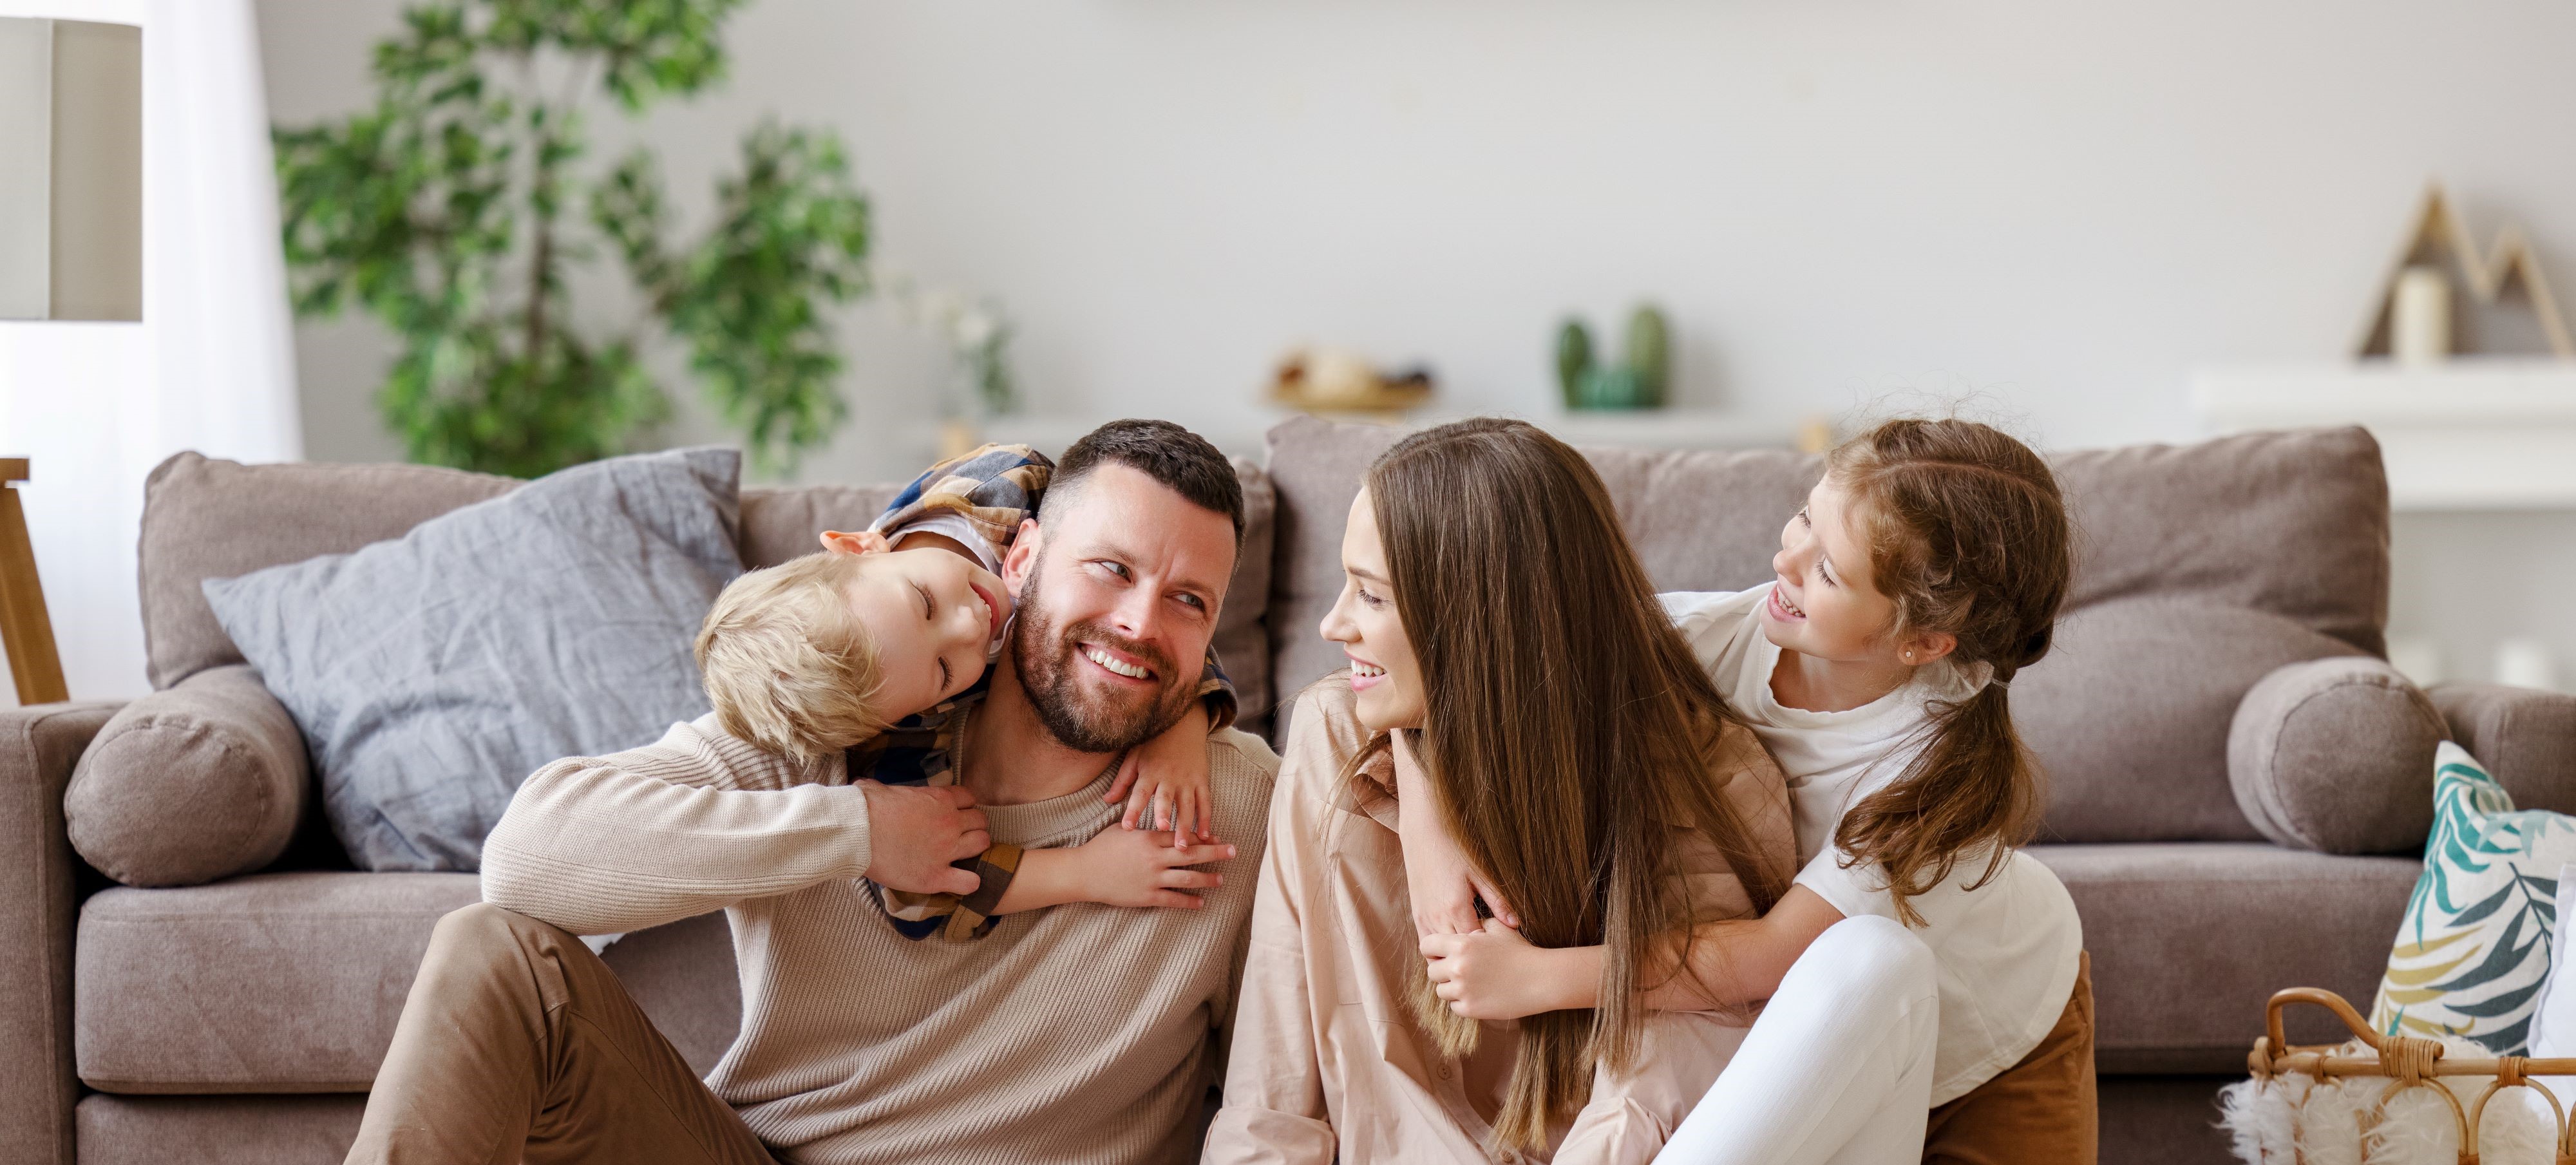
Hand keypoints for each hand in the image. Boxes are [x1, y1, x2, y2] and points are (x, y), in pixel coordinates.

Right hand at [859, 781, 989, 896]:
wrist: (856, 833)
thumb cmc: (864, 808)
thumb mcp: (880, 788)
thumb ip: (887, 789)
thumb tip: (871, 788)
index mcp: (939, 799)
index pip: (969, 798)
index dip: (963, 805)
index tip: (954, 813)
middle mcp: (949, 822)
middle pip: (980, 821)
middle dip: (972, 826)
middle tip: (959, 835)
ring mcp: (946, 850)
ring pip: (982, 844)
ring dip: (976, 848)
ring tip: (962, 854)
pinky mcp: (936, 876)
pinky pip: (969, 882)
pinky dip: (969, 882)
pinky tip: (961, 881)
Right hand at [1069, 827, 1235, 908]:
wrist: (1083, 872)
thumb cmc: (1101, 847)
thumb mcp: (1123, 829)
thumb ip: (1143, 826)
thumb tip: (1160, 821)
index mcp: (1150, 838)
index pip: (1183, 836)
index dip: (1203, 837)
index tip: (1217, 837)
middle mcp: (1156, 858)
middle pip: (1193, 854)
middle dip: (1216, 853)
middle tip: (1234, 851)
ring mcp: (1153, 878)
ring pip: (1188, 878)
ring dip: (1208, 879)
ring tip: (1221, 879)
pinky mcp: (1147, 896)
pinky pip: (1174, 900)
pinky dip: (1190, 902)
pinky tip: (1201, 902)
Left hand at [1106, 702, 1215, 846]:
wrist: (1182, 726)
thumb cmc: (1153, 745)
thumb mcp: (1134, 758)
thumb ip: (1122, 781)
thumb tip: (1107, 800)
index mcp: (1150, 773)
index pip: (1139, 794)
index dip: (1133, 810)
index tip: (1127, 827)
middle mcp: (1169, 777)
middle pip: (1166, 798)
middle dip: (1164, 814)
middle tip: (1162, 830)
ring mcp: (1187, 780)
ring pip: (1188, 805)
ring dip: (1186, 825)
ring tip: (1183, 846)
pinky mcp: (1201, 780)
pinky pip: (1205, 802)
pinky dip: (1206, 819)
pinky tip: (1205, 835)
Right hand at [1391, 729, 1516, 934]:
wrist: (1422, 831)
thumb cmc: (1454, 848)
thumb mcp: (1480, 872)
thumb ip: (1497, 900)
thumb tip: (1516, 923)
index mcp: (1455, 908)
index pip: (1475, 943)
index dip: (1488, 949)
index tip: (1501, 947)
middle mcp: (1437, 917)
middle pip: (1456, 950)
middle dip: (1473, 955)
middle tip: (1490, 954)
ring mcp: (1423, 917)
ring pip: (1438, 949)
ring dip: (1455, 952)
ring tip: (1473, 951)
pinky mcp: (1416, 914)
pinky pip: (1426, 940)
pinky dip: (1439, 945)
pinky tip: (1454, 942)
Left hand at [1422, 918, 1567, 1020]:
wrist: (1542, 979)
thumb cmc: (1521, 951)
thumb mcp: (1498, 929)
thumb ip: (1474, 926)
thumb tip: (1459, 929)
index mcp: (1461, 944)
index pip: (1426, 946)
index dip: (1433, 950)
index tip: (1442, 954)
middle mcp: (1457, 967)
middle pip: (1432, 971)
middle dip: (1443, 970)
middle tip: (1461, 971)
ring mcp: (1463, 990)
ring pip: (1441, 991)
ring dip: (1452, 988)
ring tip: (1472, 984)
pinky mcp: (1470, 1009)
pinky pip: (1454, 1007)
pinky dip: (1463, 1003)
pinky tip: (1479, 995)